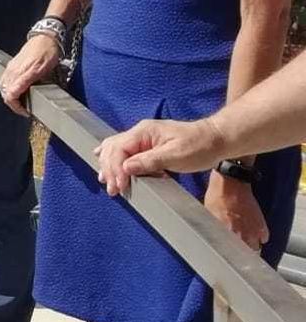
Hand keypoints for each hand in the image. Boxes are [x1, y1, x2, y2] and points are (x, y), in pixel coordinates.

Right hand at [0, 34, 60, 114]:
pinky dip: (10, 89)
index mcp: (18, 74)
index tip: (27, 112)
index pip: (9, 96)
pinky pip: (6, 81)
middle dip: (14, 104)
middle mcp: (11, 71)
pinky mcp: (12, 66)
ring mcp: (11, 68)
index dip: (17, 107)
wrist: (46, 37)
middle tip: (26, 109)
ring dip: (11, 97)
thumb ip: (25, 82)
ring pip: (4, 88)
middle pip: (5, 93)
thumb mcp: (41, 69)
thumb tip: (13, 95)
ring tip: (23, 102)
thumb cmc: (47, 52)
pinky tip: (19, 90)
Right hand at [95, 115, 223, 194]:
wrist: (217, 139)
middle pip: (113, 148)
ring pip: (115, 149)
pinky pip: (124, 151)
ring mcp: (142, 138)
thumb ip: (149, 161)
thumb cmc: (200, 146)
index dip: (116, 169)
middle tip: (112, 190)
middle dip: (109, 169)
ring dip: (109, 165)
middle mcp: (139, 132)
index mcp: (144, 132)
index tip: (119, 186)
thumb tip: (126, 168)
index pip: (119, 149)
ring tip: (106, 181)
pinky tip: (105, 163)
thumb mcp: (176, 155)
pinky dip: (115, 160)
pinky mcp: (147, 145)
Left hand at [202, 170, 268, 251]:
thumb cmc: (217, 196)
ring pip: (256, 248)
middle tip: (236, 252)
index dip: (227, 257)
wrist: (231, 182)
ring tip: (245, 246)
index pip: (228, 253)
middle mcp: (241, 234)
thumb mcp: (208, 214)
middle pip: (244, 254)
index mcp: (226, 232)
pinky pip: (264, 238)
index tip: (225, 258)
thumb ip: (211, 228)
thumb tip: (206, 237)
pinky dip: (260, 238)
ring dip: (251, 248)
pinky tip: (255, 236)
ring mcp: (253, 229)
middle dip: (240, 254)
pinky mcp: (262, 223)